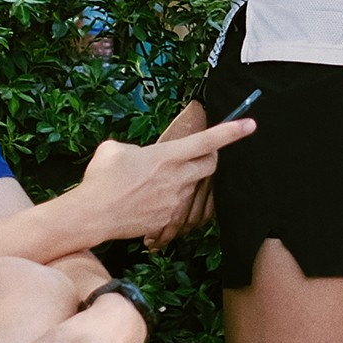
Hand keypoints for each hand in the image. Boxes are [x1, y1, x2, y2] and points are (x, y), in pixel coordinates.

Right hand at [77, 118, 253, 242]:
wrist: (92, 215)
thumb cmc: (100, 179)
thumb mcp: (114, 149)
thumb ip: (135, 148)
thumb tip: (139, 155)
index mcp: (167, 156)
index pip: (207, 140)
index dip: (232, 131)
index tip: (250, 124)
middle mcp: (177, 178)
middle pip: (210, 165)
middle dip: (211, 157)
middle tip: (198, 155)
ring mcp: (176, 200)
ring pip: (194, 186)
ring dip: (184, 181)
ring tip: (155, 183)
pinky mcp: (171, 218)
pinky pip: (180, 206)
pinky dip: (171, 200)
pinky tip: (150, 200)